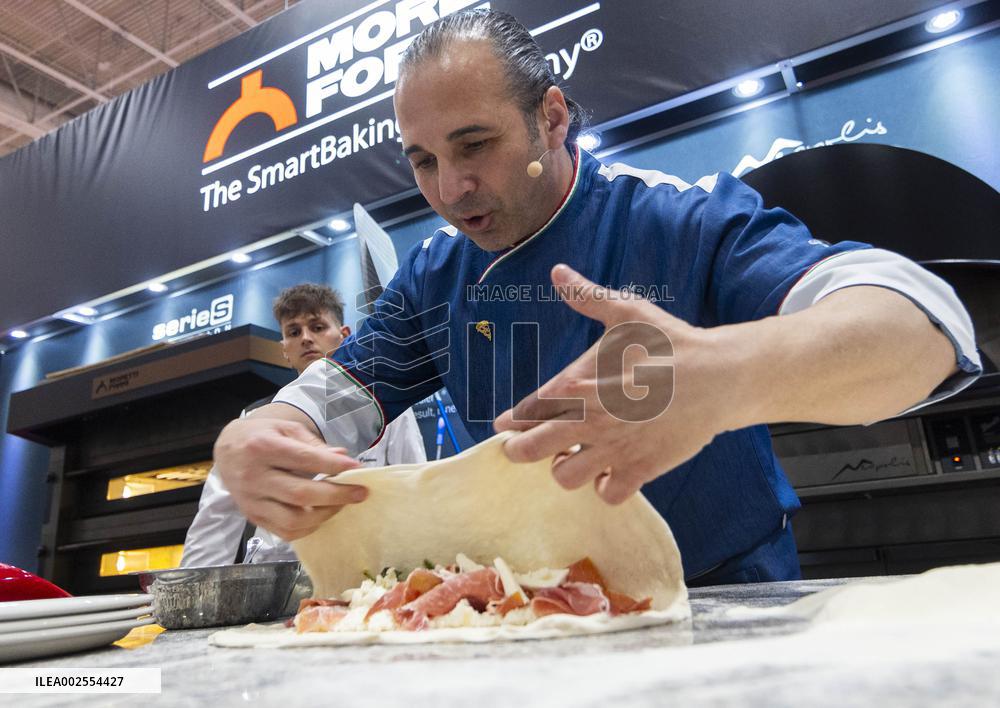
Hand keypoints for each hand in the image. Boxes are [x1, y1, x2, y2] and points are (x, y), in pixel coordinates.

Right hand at [214, 415, 365, 539]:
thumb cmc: (262, 435)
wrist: (227, 449)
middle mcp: (254, 476)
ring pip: (293, 519)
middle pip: (300, 494)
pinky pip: (285, 532)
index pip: (303, 459)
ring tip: (341, 504)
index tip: (356, 468)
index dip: (332, 466)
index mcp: (263, 447)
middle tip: (360, 492)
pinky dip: (309, 527)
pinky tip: (322, 514)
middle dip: (336, 495)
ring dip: (325, 514)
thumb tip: (343, 458)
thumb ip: (313, 445)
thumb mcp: (286, 428)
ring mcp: (251, 501)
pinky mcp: (252, 517)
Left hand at [494, 264, 744, 503]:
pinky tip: (605, 472)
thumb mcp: (628, 312)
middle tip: (517, 449)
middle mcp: (592, 421)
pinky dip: (602, 487)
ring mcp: (615, 449)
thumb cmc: (671, 342)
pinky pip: (607, 494)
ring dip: (563, 468)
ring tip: (570, 457)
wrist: (719, 376)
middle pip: (533, 449)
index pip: (530, 410)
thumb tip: (558, 272)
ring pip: (565, 477)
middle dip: (518, 451)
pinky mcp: (641, 469)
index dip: (512, 420)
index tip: (503, 424)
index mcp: (581, 385)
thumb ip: (588, 296)